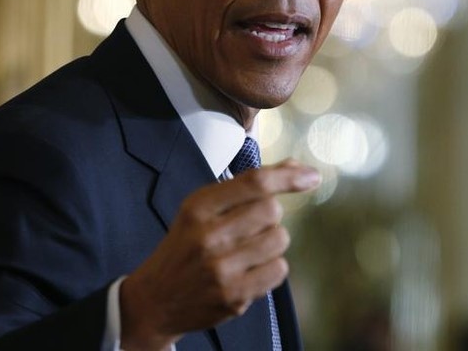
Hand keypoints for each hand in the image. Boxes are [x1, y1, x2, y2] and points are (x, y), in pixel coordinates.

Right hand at [119, 160, 320, 350]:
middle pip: (272, 210)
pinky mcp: (234, 297)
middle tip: (249, 227)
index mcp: (198, 207)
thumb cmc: (186, 245)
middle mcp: (208, 236)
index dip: (289, 176)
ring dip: (272, 241)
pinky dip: (272, 267)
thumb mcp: (202, 207)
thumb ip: (246, 186)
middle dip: (269, 215)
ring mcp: (221, 269)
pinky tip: (250, 269)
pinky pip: (279, 270)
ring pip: (279, 239)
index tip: (312, 176)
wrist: (155, 299)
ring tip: (247, 249)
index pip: (255, 183)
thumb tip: (296, 166)